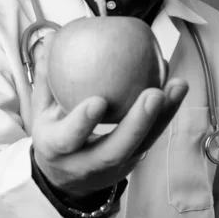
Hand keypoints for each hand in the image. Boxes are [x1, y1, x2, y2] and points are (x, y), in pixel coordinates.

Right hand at [31, 33, 188, 199]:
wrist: (66, 180)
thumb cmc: (53, 135)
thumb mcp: (41, 112)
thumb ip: (46, 78)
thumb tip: (52, 37)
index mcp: (57, 149)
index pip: (69, 139)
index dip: (82, 122)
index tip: (98, 101)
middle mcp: (87, 162)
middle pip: (117, 149)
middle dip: (138, 123)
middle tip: (154, 94)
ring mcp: (114, 166)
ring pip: (143, 144)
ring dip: (163, 116)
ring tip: (178, 85)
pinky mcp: (134, 160)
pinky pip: (152, 137)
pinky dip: (166, 113)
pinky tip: (177, 87)